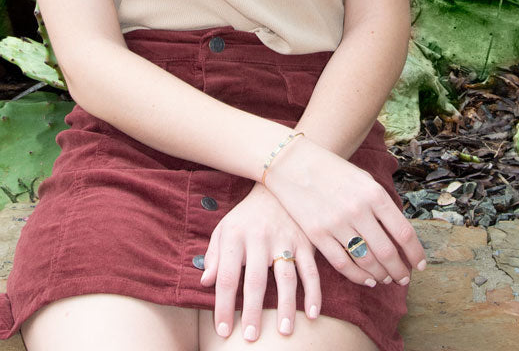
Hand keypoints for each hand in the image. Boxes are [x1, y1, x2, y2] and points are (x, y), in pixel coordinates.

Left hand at [199, 182, 320, 342]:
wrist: (276, 183)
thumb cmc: (247, 215)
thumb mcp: (225, 228)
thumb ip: (214, 255)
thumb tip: (205, 283)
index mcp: (236, 236)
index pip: (227, 276)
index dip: (223, 305)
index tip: (223, 330)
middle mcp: (260, 238)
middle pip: (256, 280)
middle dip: (253, 311)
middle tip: (250, 337)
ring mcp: (284, 239)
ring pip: (286, 277)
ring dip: (286, 306)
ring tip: (283, 332)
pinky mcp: (305, 241)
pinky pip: (311, 270)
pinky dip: (314, 292)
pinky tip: (313, 314)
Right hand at [263, 136, 426, 287]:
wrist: (293, 163)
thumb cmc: (332, 169)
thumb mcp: (362, 178)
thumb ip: (381, 203)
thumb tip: (398, 233)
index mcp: (374, 194)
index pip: (403, 233)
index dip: (415, 253)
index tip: (420, 264)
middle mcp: (358, 210)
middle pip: (387, 252)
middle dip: (400, 270)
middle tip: (404, 277)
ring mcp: (337, 223)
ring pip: (367, 262)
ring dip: (381, 274)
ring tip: (387, 278)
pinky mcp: (318, 234)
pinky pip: (343, 264)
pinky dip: (359, 276)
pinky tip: (367, 279)